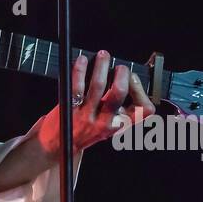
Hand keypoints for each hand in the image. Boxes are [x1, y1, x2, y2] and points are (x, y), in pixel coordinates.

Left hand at [34, 50, 155, 157]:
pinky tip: (82, 60)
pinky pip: (76, 85)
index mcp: (120, 125)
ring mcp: (87, 116)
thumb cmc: (86, 128)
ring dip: (102, 65)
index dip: (140, 90)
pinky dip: (80, 69)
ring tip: (103, 55)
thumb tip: (127, 76)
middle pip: (119, 93)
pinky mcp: (70, 109)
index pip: (144, 110)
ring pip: (97, 85)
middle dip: (121, 73)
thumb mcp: (111, 124)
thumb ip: (120, 106)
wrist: (59, 146)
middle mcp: (106, 122)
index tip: (132, 79)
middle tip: (119, 67)